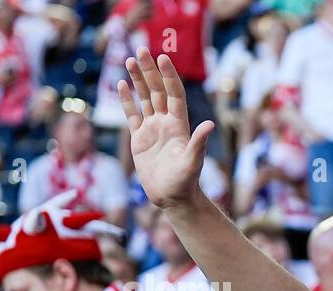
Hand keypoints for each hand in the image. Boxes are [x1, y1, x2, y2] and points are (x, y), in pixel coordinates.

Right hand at [119, 48, 214, 209]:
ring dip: (138, 80)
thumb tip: (210, 124)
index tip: (163, 58)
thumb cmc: (185, 182)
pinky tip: (121, 84)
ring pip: (145, 98)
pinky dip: (127, 100)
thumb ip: (199, 143)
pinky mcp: (140, 138)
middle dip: (150, 71)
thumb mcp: (192, 162)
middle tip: (141, 50)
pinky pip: (132, 114)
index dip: (169, 76)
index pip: (174, 94)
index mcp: (179, 125)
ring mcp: (153, 129)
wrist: (172, 198)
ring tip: (129, 59)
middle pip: (158, 91)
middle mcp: (166, 123)